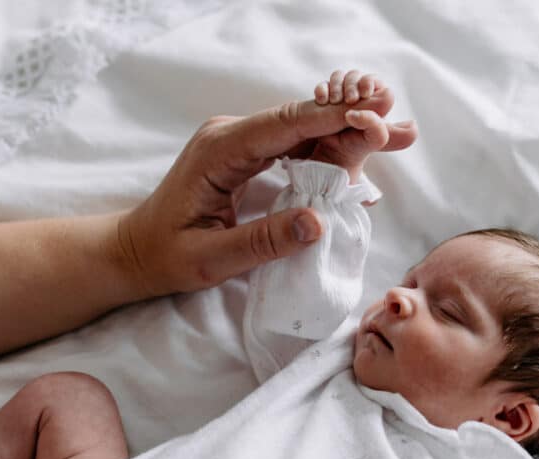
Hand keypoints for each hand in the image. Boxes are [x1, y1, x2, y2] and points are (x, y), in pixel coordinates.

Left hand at [118, 89, 411, 298]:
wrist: (137, 250)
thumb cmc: (167, 255)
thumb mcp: (211, 259)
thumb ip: (263, 241)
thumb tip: (318, 222)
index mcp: (220, 150)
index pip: (283, 126)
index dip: (329, 120)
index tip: (370, 118)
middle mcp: (233, 135)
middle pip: (303, 122)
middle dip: (354, 122)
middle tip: (401, 127)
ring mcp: (243, 143)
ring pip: (306, 131)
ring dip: (351, 134)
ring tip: (400, 135)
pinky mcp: (253, 156)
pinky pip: (299, 147)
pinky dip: (334, 151)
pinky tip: (369, 157)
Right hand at [310, 70, 418, 182]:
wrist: (327, 155)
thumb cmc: (355, 146)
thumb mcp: (377, 141)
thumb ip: (395, 134)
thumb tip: (412, 125)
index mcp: (374, 103)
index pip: (374, 80)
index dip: (369, 82)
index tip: (365, 93)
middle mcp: (358, 99)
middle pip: (357, 75)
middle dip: (352, 82)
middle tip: (350, 99)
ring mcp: (340, 98)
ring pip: (340, 76)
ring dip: (337, 85)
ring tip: (335, 101)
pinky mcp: (325, 101)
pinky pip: (323, 84)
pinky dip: (322, 89)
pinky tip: (323, 101)